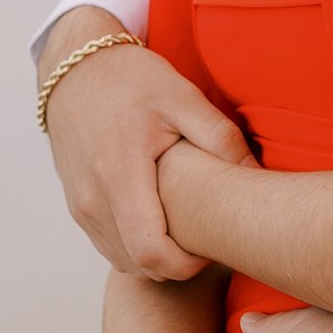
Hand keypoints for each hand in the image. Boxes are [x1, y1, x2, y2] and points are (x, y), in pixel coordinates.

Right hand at [42, 8, 252, 281]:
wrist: (75, 67)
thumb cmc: (131, 79)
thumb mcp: (183, 97)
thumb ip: (221, 137)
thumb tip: (257, 174)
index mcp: (119, 175)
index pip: (151, 252)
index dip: (187, 265)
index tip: (212, 248)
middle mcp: (92, 200)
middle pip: (139, 265)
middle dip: (177, 265)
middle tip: (208, 239)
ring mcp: (80, 206)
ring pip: (122, 260)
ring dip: (156, 258)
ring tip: (188, 228)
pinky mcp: (76, 205)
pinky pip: (108, 245)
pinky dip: (135, 246)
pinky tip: (162, 220)